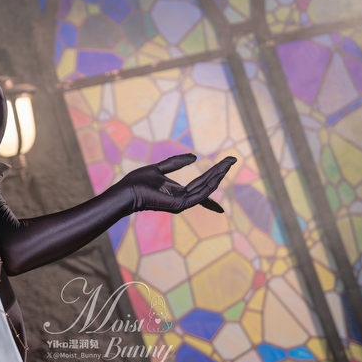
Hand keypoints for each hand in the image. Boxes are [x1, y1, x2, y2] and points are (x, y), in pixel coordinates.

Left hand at [115, 153, 236, 214]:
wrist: (128, 190)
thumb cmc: (138, 182)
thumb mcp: (159, 168)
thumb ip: (176, 163)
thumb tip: (194, 157)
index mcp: (178, 193)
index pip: (201, 189)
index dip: (214, 181)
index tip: (226, 172)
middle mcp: (183, 199)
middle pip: (206, 185)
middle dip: (220, 172)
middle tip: (233, 159)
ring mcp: (182, 203)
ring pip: (206, 187)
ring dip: (218, 174)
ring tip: (228, 162)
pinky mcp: (180, 204)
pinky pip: (200, 193)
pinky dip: (210, 183)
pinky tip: (218, 173)